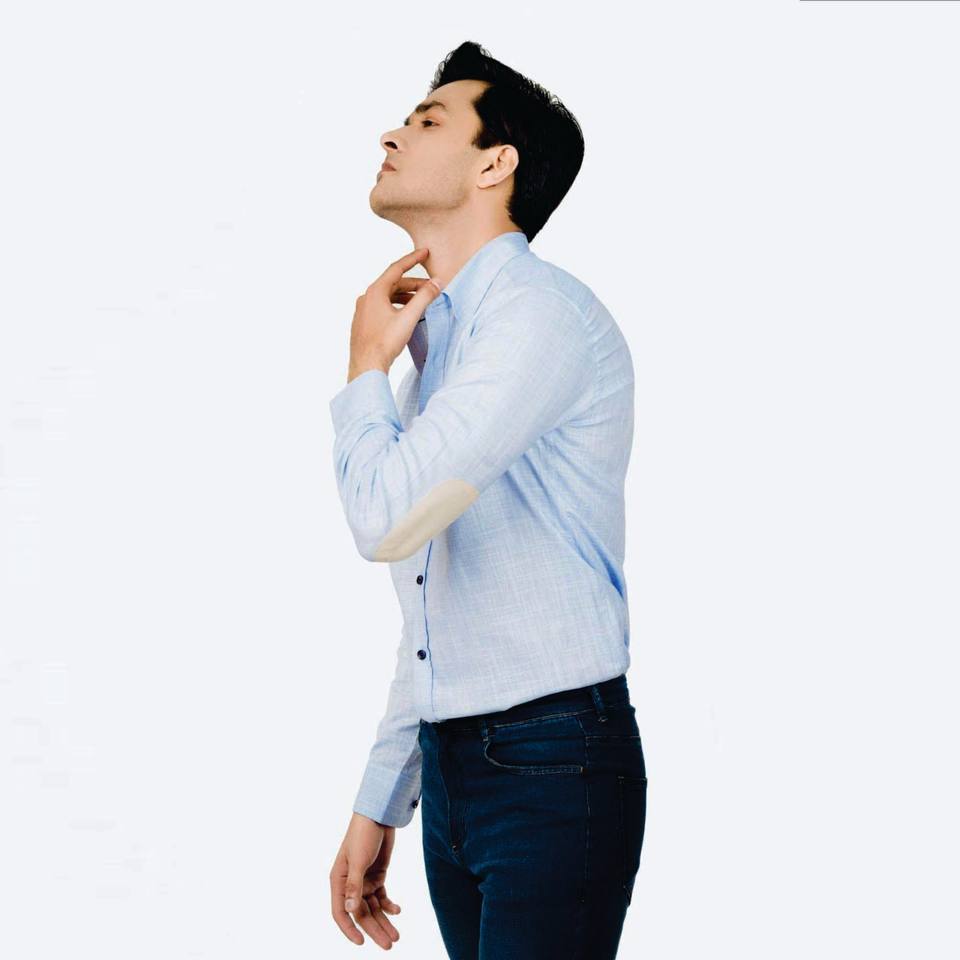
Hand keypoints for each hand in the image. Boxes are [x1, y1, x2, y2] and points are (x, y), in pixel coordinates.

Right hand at [330, 811, 402, 948]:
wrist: (379, 816)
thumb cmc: (363, 834)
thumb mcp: (358, 860)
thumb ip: (354, 886)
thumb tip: (350, 911)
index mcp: (338, 881)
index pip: (340, 912)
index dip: (349, 928)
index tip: (361, 943)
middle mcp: (350, 884)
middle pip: (361, 913)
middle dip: (374, 929)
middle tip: (389, 945)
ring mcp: (364, 881)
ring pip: (373, 908)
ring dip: (384, 921)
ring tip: (396, 936)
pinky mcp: (377, 876)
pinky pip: (382, 897)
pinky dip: (389, 905)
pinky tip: (397, 911)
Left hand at [347, 247, 443, 380]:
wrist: (366, 365)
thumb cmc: (384, 343)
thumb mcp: (409, 317)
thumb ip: (424, 298)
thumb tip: (437, 283)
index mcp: (375, 292)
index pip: (397, 268)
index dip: (413, 259)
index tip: (424, 252)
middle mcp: (366, 297)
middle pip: (393, 284)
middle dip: (414, 284)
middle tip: (431, 286)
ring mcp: (363, 310)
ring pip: (388, 296)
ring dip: (406, 296)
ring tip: (422, 301)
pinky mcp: (363, 322)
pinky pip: (382, 307)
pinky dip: (396, 305)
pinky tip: (406, 314)